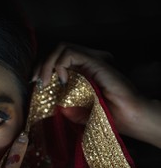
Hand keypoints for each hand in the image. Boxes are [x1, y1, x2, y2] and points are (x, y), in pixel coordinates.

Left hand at [33, 42, 160, 147]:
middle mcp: (86, 65)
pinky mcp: (96, 62)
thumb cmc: (111, 118)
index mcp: (83, 74)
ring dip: (47, 63)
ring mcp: (91, 62)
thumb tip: (57, 108)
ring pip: (62, 48)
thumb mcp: (82, 116)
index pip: (57, 60)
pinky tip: (60, 80)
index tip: (36, 84)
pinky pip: (71, 53)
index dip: (43, 68)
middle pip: (57, 51)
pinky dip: (59, 64)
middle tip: (37, 82)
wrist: (130, 119)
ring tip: (44, 82)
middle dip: (41, 64)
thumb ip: (69, 110)